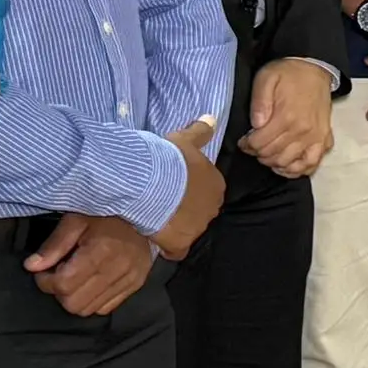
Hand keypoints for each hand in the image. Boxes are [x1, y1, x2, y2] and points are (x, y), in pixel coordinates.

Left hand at [31, 212, 157, 316]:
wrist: (146, 213)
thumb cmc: (106, 214)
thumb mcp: (75, 220)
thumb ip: (53, 245)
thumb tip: (31, 266)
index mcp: (99, 252)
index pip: (63, 284)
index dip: (46, 282)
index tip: (44, 271)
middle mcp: (116, 271)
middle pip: (74, 303)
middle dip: (59, 293)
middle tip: (59, 275)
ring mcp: (128, 281)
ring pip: (89, 310)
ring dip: (75, 298)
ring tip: (75, 279)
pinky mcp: (135, 286)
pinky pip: (105, 309)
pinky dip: (92, 301)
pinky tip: (91, 283)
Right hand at [156, 122, 224, 260]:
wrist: (151, 180)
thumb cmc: (169, 158)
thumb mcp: (185, 140)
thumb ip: (200, 131)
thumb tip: (211, 118)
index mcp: (215, 184)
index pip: (205, 190)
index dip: (188, 190)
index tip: (172, 186)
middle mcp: (212, 207)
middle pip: (199, 211)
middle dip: (184, 209)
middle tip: (162, 202)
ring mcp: (198, 228)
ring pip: (189, 230)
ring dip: (175, 226)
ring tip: (155, 219)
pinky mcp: (181, 243)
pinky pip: (177, 250)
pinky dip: (168, 247)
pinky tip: (155, 239)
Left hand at [241, 61, 332, 177]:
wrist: (315, 69)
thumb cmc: (288, 74)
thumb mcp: (266, 78)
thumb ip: (259, 101)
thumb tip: (256, 124)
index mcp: (287, 117)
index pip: (260, 143)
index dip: (247, 145)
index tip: (244, 141)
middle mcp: (303, 131)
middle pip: (273, 155)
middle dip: (258, 153)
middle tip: (253, 146)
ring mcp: (316, 138)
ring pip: (290, 163)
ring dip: (273, 162)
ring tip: (267, 154)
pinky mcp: (324, 140)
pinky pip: (311, 164)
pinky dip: (297, 170)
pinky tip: (285, 166)